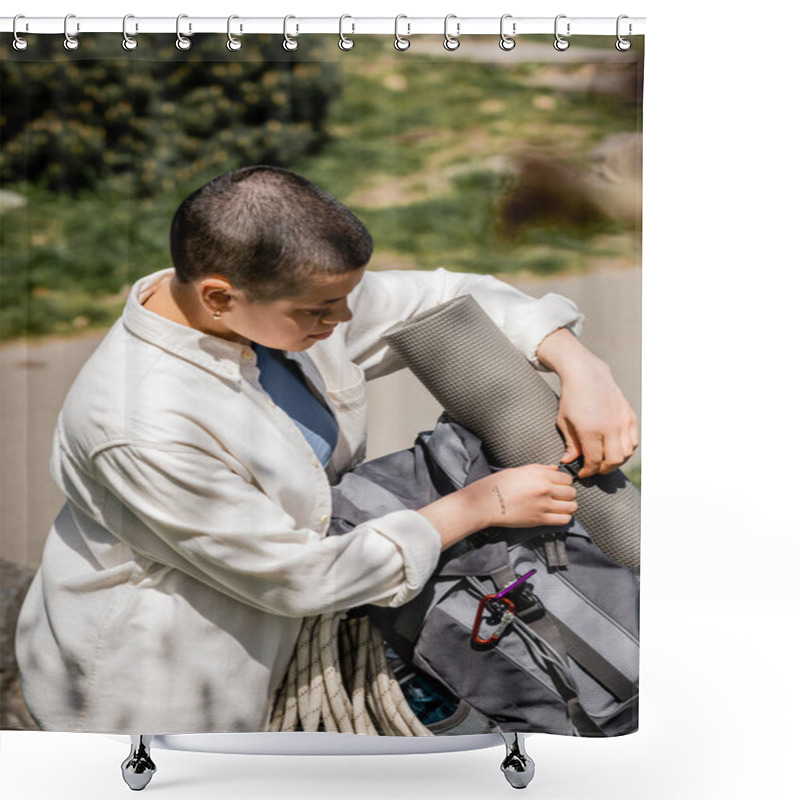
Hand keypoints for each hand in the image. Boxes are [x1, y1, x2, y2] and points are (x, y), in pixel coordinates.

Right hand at [472, 464, 577, 528]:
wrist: (484, 504)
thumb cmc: (496, 485)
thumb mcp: (517, 471)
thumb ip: (539, 469)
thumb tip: (554, 468)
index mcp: (539, 474)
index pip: (566, 478)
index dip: (564, 482)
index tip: (560, 485)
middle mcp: (544, 488)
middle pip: (571, 492)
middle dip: (568, 494)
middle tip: (561, 496)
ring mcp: (543, 505)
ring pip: (571, 506)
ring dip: (569, 506)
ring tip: (562, 506)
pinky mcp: (539, 519)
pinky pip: (563, 520)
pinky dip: (564, 518)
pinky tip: (558, 515)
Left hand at [536, 328, 637, 478]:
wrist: (586, 374)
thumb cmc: (571, 398)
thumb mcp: (564, 422)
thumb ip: (570, 444)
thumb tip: (570, 462)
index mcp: (590, 430)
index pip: (594, 462)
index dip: (588, 472)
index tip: (582, 473)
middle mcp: (609, 427)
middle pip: (614, 461)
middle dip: (603, 470)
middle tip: (595, 469)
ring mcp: (622, 421)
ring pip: (627, 453)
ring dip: (617, 461)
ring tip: (605, 460)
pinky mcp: (629, 415)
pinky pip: (633, 440)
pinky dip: (627, 449)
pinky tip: (616, 448)